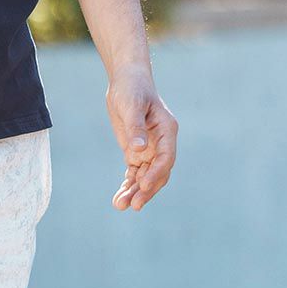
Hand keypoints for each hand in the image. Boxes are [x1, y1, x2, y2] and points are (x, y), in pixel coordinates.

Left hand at [107, 69, 176, 211]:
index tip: (144, 185)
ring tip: (120, 205)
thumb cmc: (132, 89)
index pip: (166, 158)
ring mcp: (150, 149)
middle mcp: (161, 143)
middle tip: (133, 205)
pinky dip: (128, 185)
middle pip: (158, 172)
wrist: (126, 82)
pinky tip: (119, 198)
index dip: (156, 173)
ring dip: (135, 192)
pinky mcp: (137, 152)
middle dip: (146, 190)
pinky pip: (135, 173)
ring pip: (145, 176)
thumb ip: (135, 127)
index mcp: (167, 130)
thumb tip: (138, 150)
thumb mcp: (132, 105)